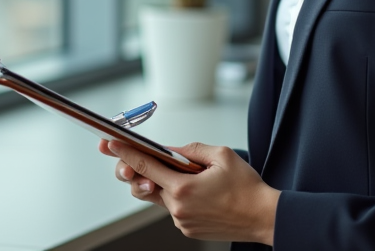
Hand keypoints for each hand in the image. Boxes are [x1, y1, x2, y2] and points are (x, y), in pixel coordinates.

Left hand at [98, 139, 278, 243]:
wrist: (263, 218)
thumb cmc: (247, 188)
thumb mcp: (222, 155)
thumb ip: (191, 150)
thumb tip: (172, 150)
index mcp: (183, 187)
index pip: (145, 166)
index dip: (125, 153)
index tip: (110, 144)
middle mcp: (178, 208)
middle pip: (147, 185)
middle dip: (141, 171)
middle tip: (137, 159)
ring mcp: (182, 222)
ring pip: (161, 197)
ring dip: (165, 184)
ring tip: (188, 176)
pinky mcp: (188, 230)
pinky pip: (174, 209)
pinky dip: (180, 197)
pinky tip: (200, 192)